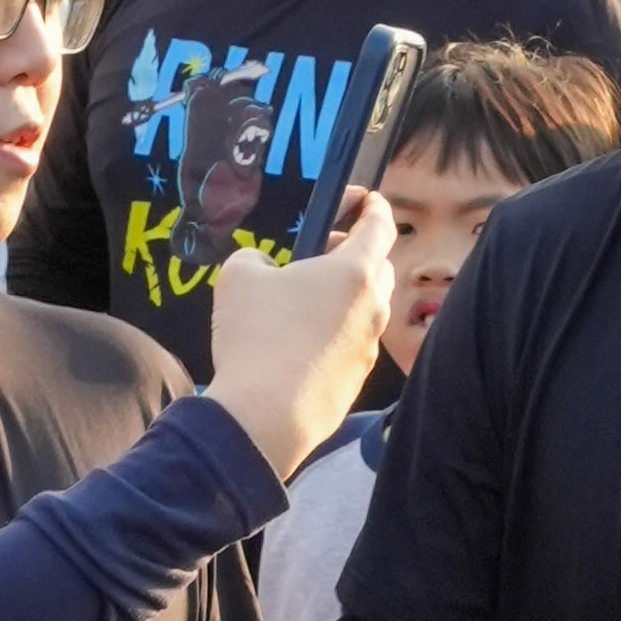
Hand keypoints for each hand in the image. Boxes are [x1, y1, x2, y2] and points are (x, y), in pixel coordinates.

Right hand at [203, 193, 394, 477]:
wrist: (263, 420)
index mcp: (354, 272)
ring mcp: (368, 350)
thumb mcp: (239, 275)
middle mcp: (373, 309)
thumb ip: (256, 257)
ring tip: (302, 304)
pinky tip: (297, 348)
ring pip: (365, 311)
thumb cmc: (255, 339)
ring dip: (343, 299)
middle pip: (379, 268)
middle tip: (323, 252)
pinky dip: (333, 337)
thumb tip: (265, 269)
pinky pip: (350, 347)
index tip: (363, 199)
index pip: (380, 225)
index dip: (372, 206)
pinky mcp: (356, 383)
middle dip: (356, 253)